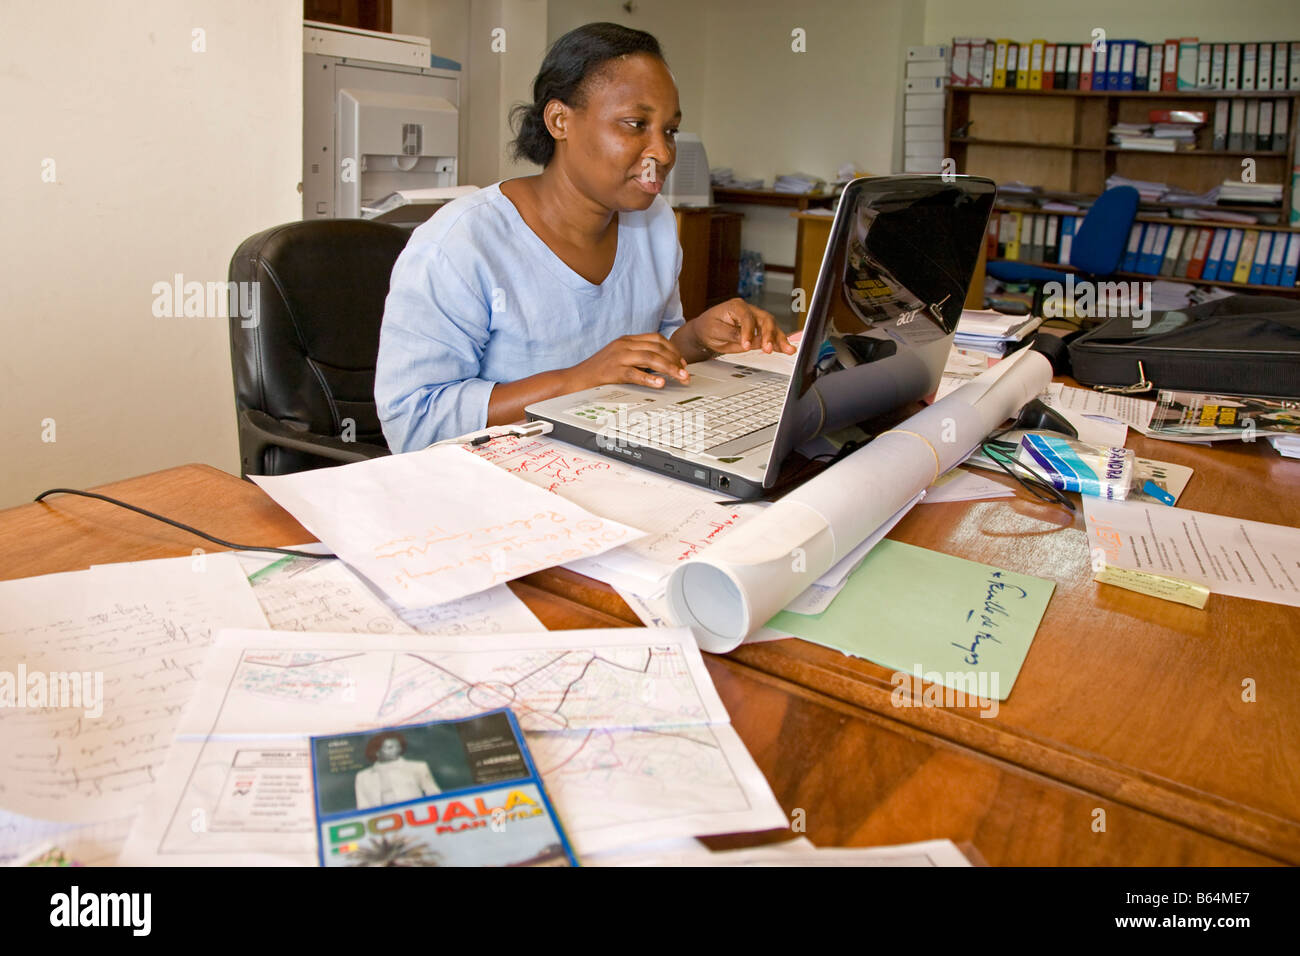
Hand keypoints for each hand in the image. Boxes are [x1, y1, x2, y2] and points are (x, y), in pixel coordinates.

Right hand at [571, 332, 690, 389]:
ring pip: (650, 358)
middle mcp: (624, 345)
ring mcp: (618, 357)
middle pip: (657, 347)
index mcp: (627, 340)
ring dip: (669, 368)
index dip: (673, 350)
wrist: (574, 379)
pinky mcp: (612, 371)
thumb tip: (661, 367)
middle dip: (675, 360)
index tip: (682, 362)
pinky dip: (650, 378)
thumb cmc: (598, 372)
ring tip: (680, 378)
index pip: (656, 339)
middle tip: (686, 374)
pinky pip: (635, 373)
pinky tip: (660, 383)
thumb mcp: (619, 359)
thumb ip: (638, 358)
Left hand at [688, 298, 796, 355]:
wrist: (706, 329)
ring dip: (780, 339)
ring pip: (772, 326)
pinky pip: (771, 334)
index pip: (747, 318)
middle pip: (765, 319)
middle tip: (768, 349)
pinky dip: (779, 342)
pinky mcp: (759, 329)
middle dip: (769, 335)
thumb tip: (749, 342)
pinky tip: (787, 349)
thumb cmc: (708, 327)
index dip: (748, 332)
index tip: (746, 346)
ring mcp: (756, 318)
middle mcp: (749, 310)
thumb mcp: (715, 332)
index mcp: (736, 306)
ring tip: (788, 349)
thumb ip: (733, 335)